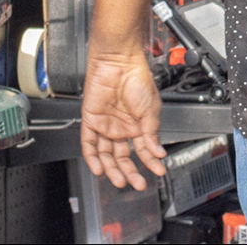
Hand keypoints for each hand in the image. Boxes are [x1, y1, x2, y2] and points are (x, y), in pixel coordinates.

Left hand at [80, 46, 167, 188]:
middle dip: (130, 171)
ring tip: (119, 180)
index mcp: (138, 123)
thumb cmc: (137, 78)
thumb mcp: (151, 109)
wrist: (119, 62)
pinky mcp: (91, 120)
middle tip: (138, 183)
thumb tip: (158, 151)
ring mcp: (106, 125)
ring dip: (112, 169)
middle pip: (123, 156)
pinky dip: (93, 158)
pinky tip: (100, 168)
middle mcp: (121, 126)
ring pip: (107, 154)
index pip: (143, 149)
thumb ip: (152, 133)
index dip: (150, 162)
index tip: (158, 171)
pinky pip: (89, 143)